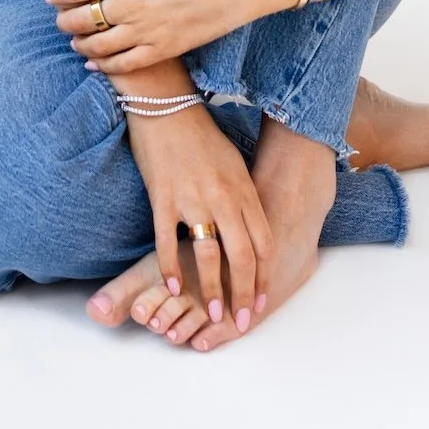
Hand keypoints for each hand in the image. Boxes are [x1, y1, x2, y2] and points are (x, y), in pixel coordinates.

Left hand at [46, 0, 279, 71]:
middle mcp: (131, 4)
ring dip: (81, 45)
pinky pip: (125, 64)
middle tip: (60, 21)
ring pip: (99, 46)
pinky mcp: (162, 49)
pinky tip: (95, 65)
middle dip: (65, 21)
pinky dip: (105, 67)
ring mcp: (146, 30)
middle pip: (84, 19)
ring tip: (75, 42)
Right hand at [123, 98, 274, 331]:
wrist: (167, 106)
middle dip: (244, 294)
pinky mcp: (163, 198)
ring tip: (213, 314)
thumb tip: (250, 231)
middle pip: (241, 257)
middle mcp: (223, 198)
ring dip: (211, 291)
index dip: (264, 277)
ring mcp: (193, 199)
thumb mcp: (234, 163)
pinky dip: (171, 269)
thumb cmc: (201, 135)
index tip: (262, 301)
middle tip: (241, 321)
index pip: (262, 243)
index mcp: (244, 189)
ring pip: (208, 256)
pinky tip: (174, 288)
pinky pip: (168, 242)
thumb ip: (243, 197)